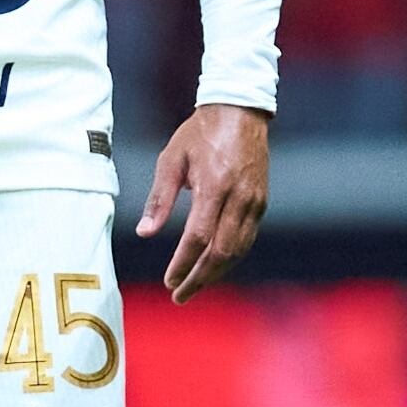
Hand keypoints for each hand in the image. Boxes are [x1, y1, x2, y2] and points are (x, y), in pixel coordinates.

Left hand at [134, 104, 270, 302]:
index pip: (198, 237)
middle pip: (221, 251)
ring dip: (215, 273)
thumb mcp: (172, 159)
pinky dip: (230, 258)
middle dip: (199, 278)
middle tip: (179, 295)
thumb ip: (159, 198)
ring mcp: (254, 201)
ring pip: (237, 250)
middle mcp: (239, 197)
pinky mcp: (261, 202)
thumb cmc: (199, 133)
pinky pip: (246, 239)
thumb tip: (145, 232)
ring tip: (194, 286)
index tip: (169, 280)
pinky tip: (214, 266)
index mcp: (214, 185)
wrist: (240, 111)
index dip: (183, 263)